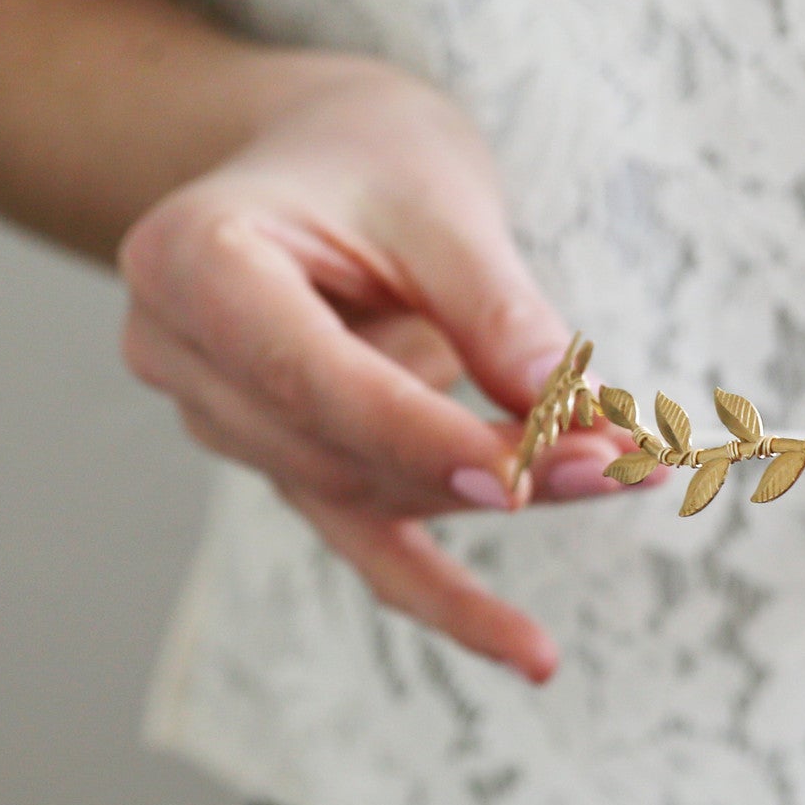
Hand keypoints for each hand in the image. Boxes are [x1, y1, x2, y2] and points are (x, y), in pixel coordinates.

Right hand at [117, 64, 655, 681]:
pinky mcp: (290, 463)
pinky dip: (452, 599)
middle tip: (622, 457)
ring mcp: (227, 422)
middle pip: (342, 445)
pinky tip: (529, 652)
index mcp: (192, 264)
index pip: (309, 375)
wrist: (317, 152)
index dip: (420, 432)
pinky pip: (367, 543)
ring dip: (497, 497)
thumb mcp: (437, 196)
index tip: (529, 466)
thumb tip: (569, 416)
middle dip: (487, 464)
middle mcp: (182, 356)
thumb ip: (493, 306)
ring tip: (621, 472)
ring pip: (365, 493)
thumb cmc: (370, 152)